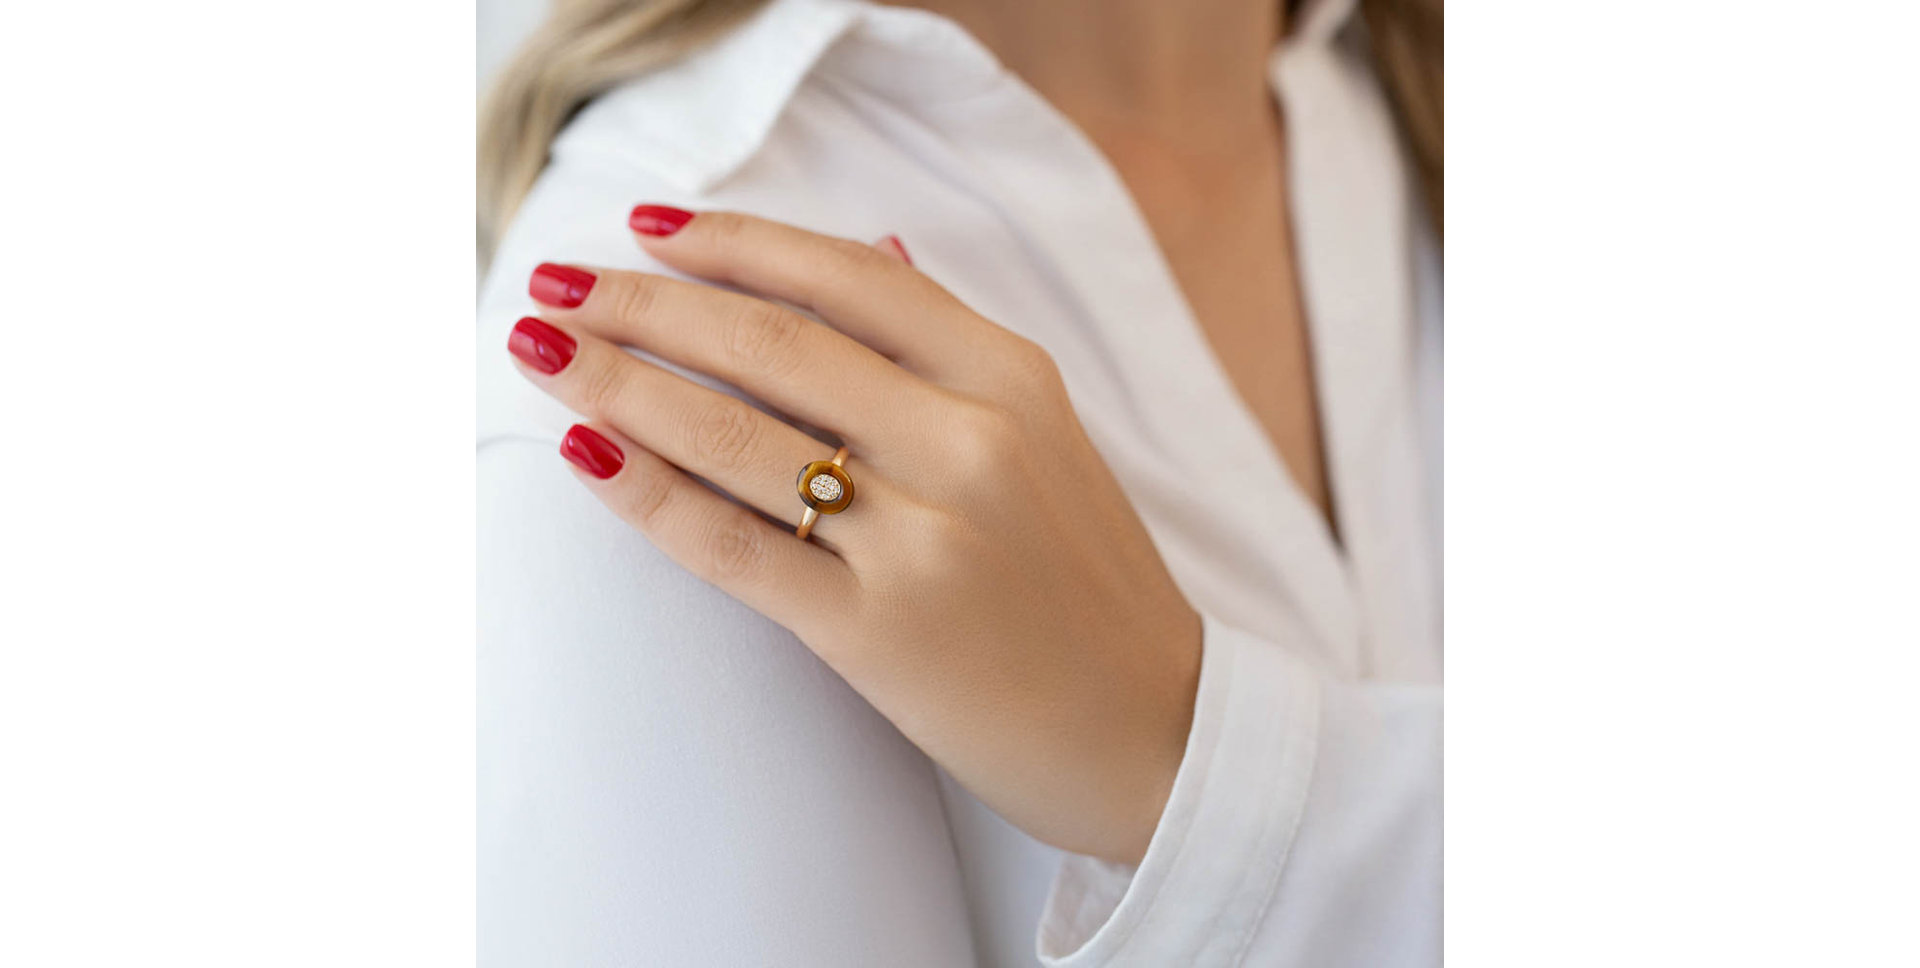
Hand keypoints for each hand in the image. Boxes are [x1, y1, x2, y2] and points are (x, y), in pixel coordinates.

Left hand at [508, 207, 1200, 862]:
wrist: (1156, 734)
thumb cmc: (1089, 585)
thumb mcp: (1051, 437)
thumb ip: (956, 345)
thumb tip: (880, 247)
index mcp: (1011, 379)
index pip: (847, 277)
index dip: (732, 242)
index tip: (645, 230)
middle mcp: (968, 441)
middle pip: (771, 343)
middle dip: (645, 303)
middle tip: (557, 282)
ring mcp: (923, 537)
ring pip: (735, 436)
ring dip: (618, 382)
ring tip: (541, 351)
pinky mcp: (877, 631)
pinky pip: (732, 545)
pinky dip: (646, 492)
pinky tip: (586, 450)